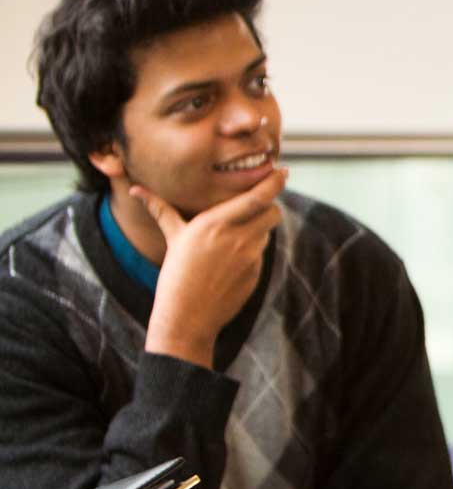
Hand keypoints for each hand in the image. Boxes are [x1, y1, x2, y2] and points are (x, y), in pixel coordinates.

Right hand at [136, 167, 288, 367]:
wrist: (186, 318)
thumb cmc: (175, 274)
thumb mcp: (172, 238)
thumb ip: (160, 210)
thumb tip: (135, 189)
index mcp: (214, 223)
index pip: (258, 197)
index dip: (274, 182)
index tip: (282, 170)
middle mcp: (236, 237)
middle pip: (273, 211)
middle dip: (270, 205)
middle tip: (260, 204)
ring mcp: (249, 257)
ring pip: (267, 231)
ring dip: (259, 228)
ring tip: (235, 236)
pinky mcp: (256, 272)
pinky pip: (261, 253)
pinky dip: (252, 250)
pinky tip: (232, 261)